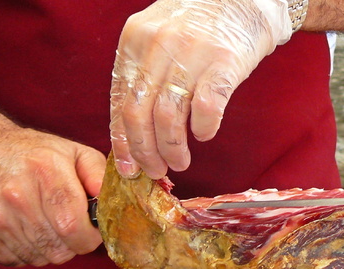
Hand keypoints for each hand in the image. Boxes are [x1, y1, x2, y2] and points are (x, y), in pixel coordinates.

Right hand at [0, 128, 105, 266]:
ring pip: (41, 258)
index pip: (74, 227)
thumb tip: (111, 203)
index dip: (90, 237)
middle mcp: (16, 197)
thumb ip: (99, 175)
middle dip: (73, 243)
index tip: (92, 230)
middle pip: (60, 249)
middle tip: (70, 224)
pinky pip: (20, 261)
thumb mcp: (73, 151)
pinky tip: (27, 227)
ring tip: (47, 222)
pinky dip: (30, 250)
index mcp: (44, 172)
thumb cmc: (32, 153)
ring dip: (52, 247)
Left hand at [109, 0, 291, 178]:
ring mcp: (191, 54)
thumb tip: (130, 130)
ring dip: (173, 149)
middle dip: (145, 152)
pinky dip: (203, 130)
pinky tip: (204, 135)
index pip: (119, 101)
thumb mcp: (157, 37)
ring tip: (180, 161)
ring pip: (169, 117)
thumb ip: (141, 73)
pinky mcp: (224, 62)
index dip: (122, 141)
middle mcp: (157, 46)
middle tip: (156, 170)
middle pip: (139, 114)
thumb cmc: (200, 23)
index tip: (127, 168)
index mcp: (134, 41)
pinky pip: (206, 109)